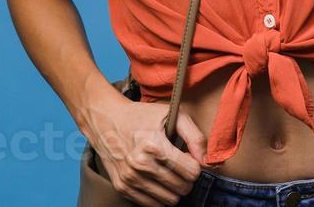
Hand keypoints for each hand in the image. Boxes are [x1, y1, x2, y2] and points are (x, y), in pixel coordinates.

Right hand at [84, 91, 206, 206]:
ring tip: (168, 172)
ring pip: (170, 200)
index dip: (194, 165)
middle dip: (186, 178)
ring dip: (174, 188)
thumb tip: (207, 162)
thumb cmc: (141, 116)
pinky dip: (159, 195)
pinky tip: (156, 179)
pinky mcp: (122, 187)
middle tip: (179, 165)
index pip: (192, 172)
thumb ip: (195, 137)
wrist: (106, 120)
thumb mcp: (171, 115)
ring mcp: (130, 178)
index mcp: (154, 145)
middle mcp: (141, 165)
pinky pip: (153, 205)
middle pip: (183, 188)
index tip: (187, 157)